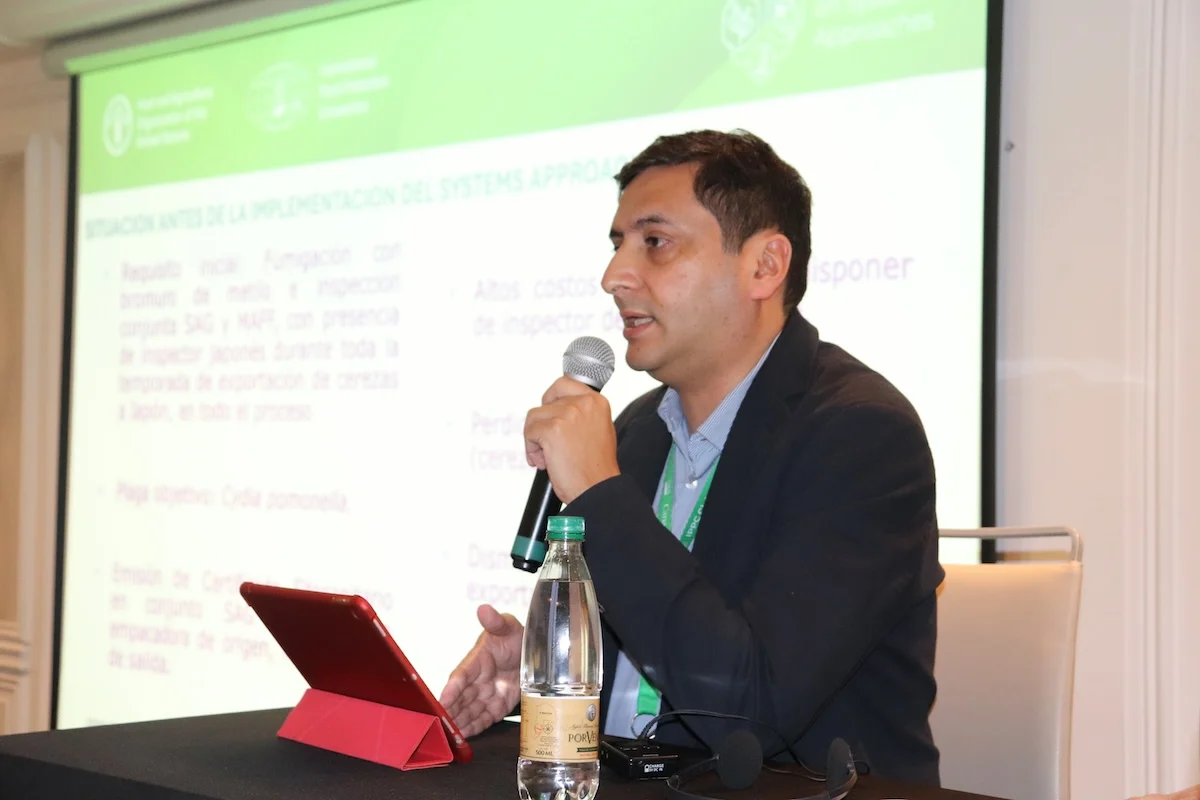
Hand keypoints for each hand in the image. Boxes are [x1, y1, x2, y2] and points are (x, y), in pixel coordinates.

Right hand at [438, 604, 523, 737]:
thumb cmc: (515, 636)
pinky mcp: (496, 706)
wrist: (532, 653)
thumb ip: (496, 621)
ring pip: (469, 711)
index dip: (452, 688)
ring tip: (450, 736)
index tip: (443, 699)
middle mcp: (477, 680)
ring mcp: (486, 694)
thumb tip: (483, 609)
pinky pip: (483, 719)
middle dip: (452, 712)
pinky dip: (474, 728)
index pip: (461, 675)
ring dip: (460, 723)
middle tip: (442, 726)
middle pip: (461, 698)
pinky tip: (464, 738)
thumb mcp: (508, 626)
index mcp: (477, 660)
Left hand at [524, 376, 619, 503]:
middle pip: (545, 405)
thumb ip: (582, 414)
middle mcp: (583, 403)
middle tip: (548, 448)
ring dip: (535, 439)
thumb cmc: (597, 467)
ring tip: (547, 458)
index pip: (563, 384)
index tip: (548, 412)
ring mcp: (567, 415)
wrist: (597, 488)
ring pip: (534, 418)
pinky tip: (543, 463)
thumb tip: (557, 408)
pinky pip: (529, 432)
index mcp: (596, 401)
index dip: (550, 398)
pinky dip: (531, 449)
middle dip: (543, 426)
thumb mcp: (599, 429)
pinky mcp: (552, 430)